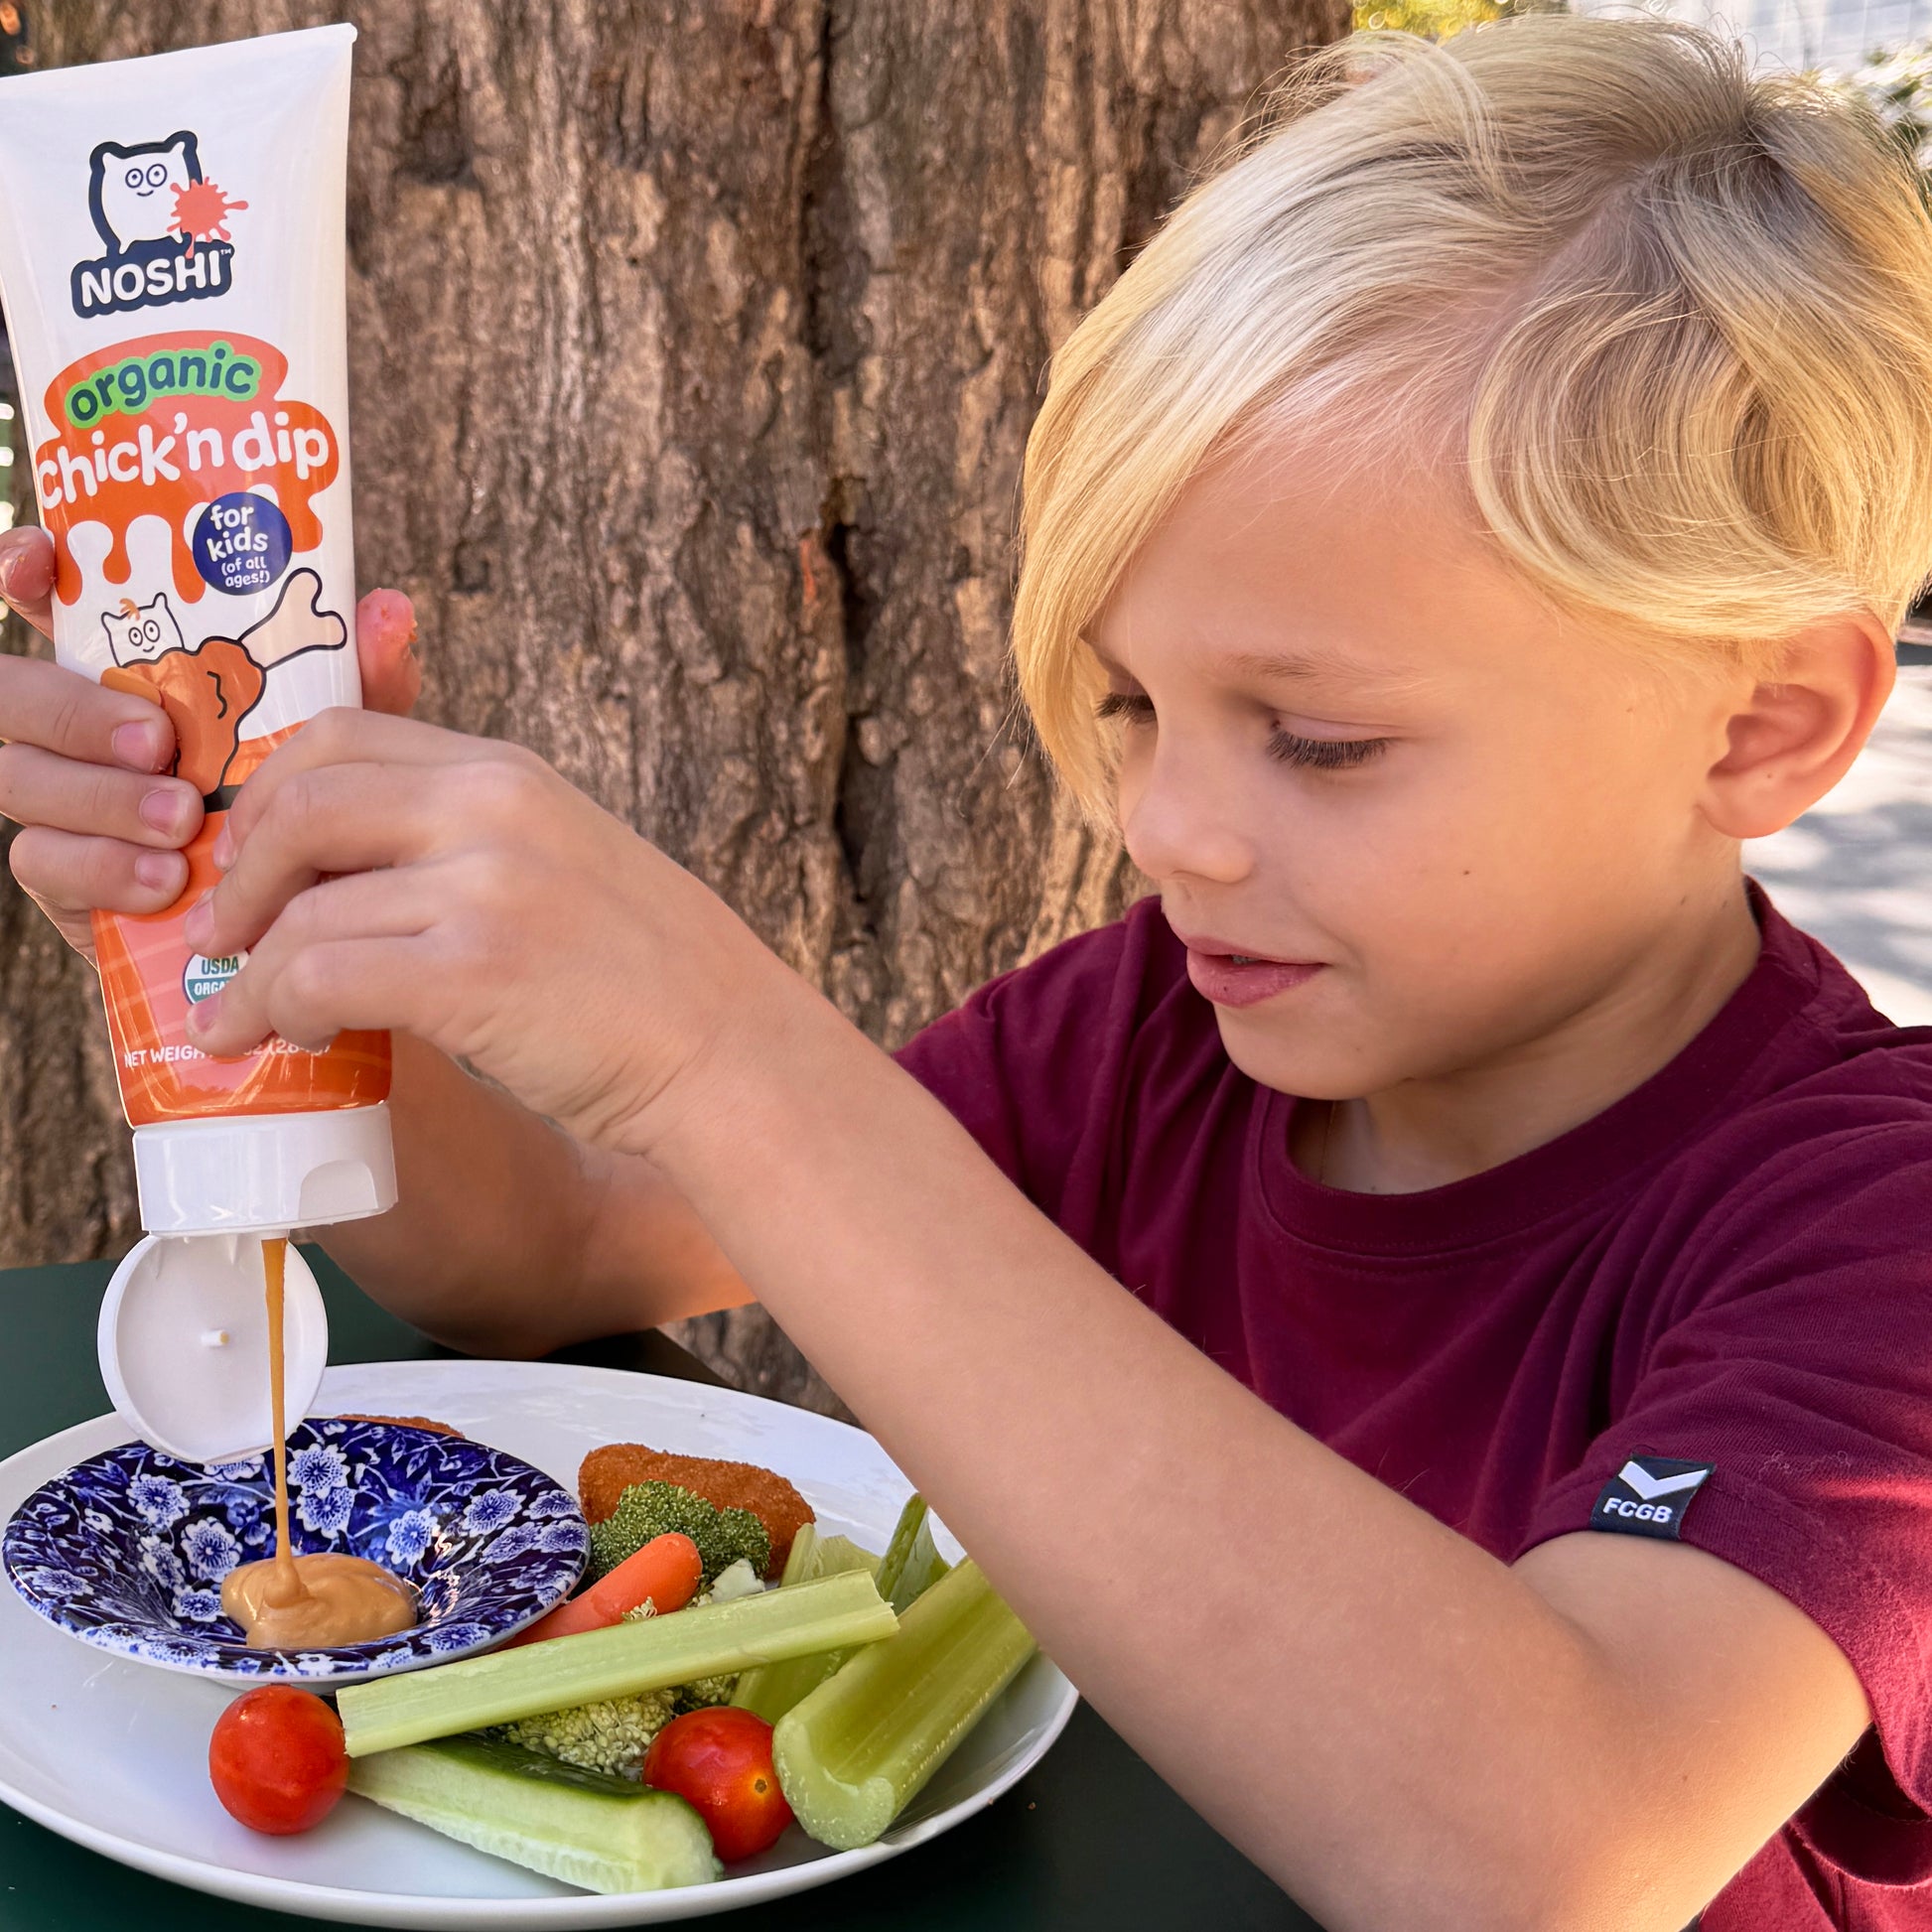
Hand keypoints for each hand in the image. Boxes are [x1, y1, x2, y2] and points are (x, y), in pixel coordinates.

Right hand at [0, 524, 422, 961]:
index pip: (50, 600)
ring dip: (101, 797)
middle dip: (73, 710)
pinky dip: (105, 868)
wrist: (303, 911)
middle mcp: (76, 725)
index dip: (25, 572)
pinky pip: (44, 861)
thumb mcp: (343, 736)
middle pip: (14, 693)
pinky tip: (165, 882)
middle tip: (158, 741)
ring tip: (183, 821)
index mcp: (131, 669)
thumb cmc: (311, 798)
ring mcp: (61, 798)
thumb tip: (388, 610)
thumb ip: (360, 676)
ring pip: (21, 777)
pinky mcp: (65, 873)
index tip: (37, 566)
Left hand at [178, 710, 773, 1151]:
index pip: (345, 736)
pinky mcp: (472, 972)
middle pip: (302, 800)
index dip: (268, 793)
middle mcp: (493, 809)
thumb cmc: (650, 979)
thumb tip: (351, 875)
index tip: (250, 854)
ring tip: (239, 1012)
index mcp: (511, 774)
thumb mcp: (568, 862)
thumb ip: (475, 844)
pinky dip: (277, 1011)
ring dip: (246, 966)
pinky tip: (291, 1037)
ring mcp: (485, 886)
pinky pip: (320, 976)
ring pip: (301, 905)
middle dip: (238, 871)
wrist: (730, 1053)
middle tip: (224, 930)